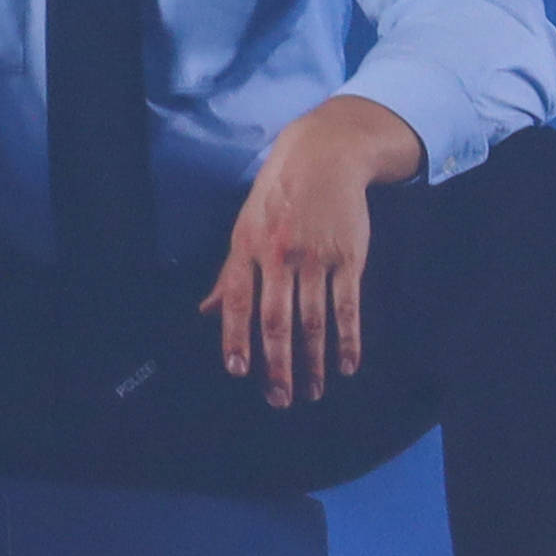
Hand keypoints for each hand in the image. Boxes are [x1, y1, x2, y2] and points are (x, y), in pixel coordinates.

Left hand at [208, 93, 422, 406]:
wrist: (324, 156)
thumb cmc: (277, 196)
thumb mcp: (244, 226)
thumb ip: (229, 275)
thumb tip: (206, 312)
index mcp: (247, 248)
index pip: (238, 300)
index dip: (236, 337)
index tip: (238, 371)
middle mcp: (279, 255)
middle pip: (276, 319)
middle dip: (276, 364)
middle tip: (279, 399)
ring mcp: (316, 257)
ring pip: (313, 319)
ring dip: (313, 361)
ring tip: (312, 391)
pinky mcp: (349, 257)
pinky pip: (347, 305)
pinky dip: (348, 339)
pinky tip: (346, 365)